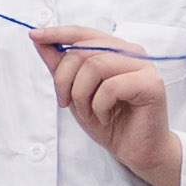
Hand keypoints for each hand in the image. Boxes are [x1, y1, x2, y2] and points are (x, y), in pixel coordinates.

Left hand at [45, 33, 184, 185]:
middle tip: (65, 102)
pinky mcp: (151, 84)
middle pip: (84, 50)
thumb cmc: (111, 122)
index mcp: (116, 50)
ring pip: (95, 65)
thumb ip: (61, 65)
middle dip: (65, 78)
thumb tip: (40, 40)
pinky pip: (110, 87)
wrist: (136, 152)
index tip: (35, 36)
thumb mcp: (76, 92)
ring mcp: (144, 67)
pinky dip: (99, 106)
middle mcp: (132, 52)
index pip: (84, 33)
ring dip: (81, 95)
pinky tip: (105, 117)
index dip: (58, 33)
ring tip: (87, 113)